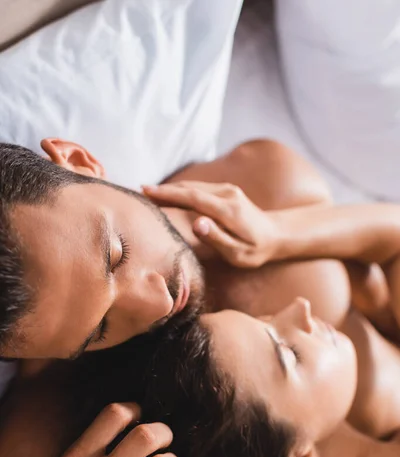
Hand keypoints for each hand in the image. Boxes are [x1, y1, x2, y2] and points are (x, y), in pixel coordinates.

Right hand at [143, 181, 279, 267]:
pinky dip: (181, 191)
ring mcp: (227, 190)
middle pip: (190, 189)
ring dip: (171, 188)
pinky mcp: (226, 191)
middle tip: (139, 191)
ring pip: (193, 186)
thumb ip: (218, 239)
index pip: (193, 198)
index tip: (147, 192)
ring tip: (148, 192)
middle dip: (164, 189)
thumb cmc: (256, 250)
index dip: (169, 194)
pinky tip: (168, 195)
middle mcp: (227, 194)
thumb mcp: (239, 253)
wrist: (277, 234)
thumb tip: (198, 224)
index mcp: (228, 211)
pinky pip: (199, 189)